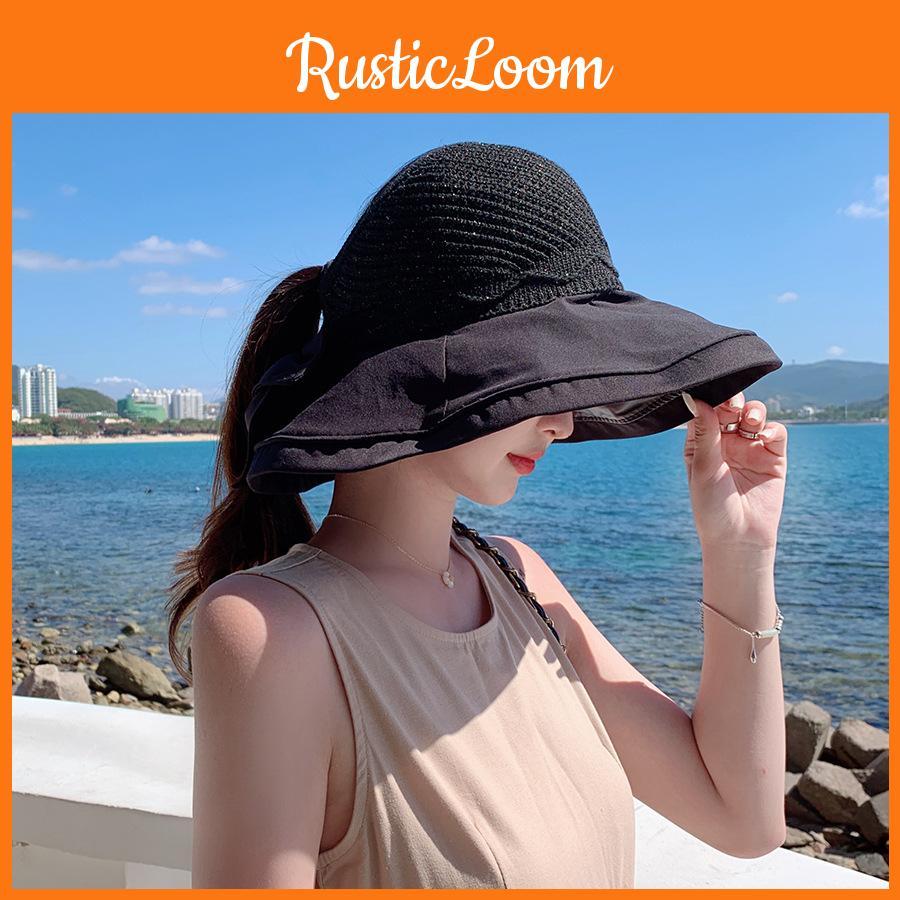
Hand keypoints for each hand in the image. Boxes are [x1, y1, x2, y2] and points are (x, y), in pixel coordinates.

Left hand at [682, 391, 786, 552]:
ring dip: (753, 411)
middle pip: (731, 408)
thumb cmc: (712, 507)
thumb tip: (695, 399)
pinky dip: (771, 429)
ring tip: (749, 419)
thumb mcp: (704, 468)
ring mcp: (750, 448)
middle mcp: (726, 442)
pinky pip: (775, 433)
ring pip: (754, 415)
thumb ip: (704, 434)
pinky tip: (764, 436)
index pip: (706, 412)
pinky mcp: (773, 457)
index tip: (711, 394)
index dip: (709, 399)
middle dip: (732, 400)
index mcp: (702, 443)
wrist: (739, 539)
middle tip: (732, 404)